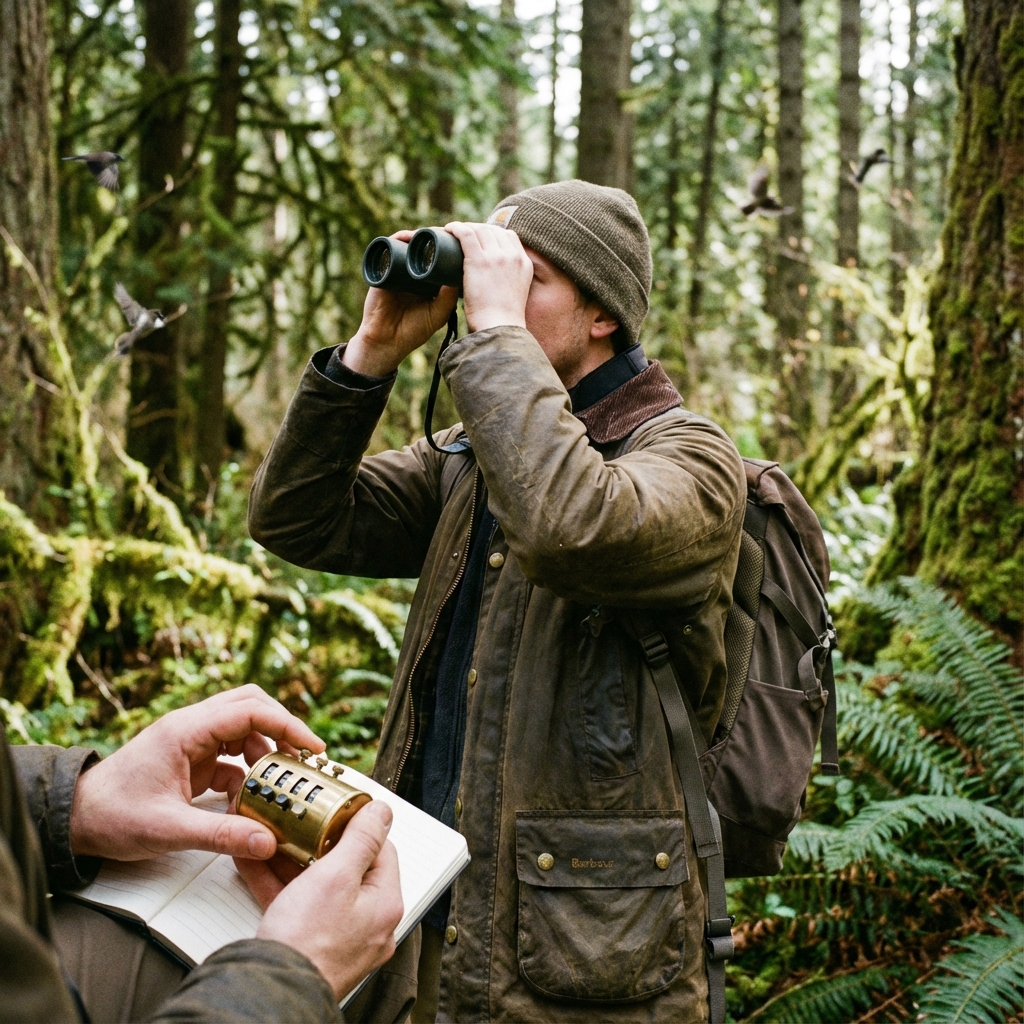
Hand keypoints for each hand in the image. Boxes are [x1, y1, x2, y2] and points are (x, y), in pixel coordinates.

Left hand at [69, 685, 324, 861]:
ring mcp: (191, 740)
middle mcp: (192, 726)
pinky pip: (231, 753)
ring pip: (243, 726)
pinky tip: (253, 797)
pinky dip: (248, 770)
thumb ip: (221, 835)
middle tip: (305, 755)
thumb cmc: (111, 817)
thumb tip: (268, 841)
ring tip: (283, 779)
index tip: (313, 748)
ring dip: (266, 748)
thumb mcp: (169, 830)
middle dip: (282, 727)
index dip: (287, 725)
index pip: (250, 710)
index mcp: (186, 730)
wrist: (75, 819)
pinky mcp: (191, 758)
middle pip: (251, 704)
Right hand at [238, 801, 403, 1000]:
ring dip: (297, 864)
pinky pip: (301, 908)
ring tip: (278, 843)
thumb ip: (361, 839)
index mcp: (385, 905)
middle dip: (323, 846)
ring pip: (322, 889)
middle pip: (351, 870)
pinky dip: (283, 887)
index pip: (382, 850)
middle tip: (306, 828)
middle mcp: (369, 925)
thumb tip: (382, 813)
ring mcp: (341, 939)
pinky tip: (259, 868)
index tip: (339, 815)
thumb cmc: (306, 943)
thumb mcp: (337, 875)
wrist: (270, 991)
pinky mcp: (313, 947)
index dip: (359, 827)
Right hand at [344, 230, 458, 376]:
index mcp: (427, 283)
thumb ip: (448, 298)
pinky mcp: (382, 272)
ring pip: (406, 247)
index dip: (446, 250)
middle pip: (422, 250)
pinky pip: (387, 251)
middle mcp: (412, 275)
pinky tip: (405, 237)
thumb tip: (458, 274)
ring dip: (415, 237)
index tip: (457, 242)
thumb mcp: (437, 314)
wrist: (387, 341)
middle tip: (444, 233)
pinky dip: (395, 241)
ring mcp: (397, 272)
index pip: (437, 261)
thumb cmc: (413, 332)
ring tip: (426, 234)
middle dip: (431, 240)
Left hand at [443, 222, 533, 332]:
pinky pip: (466, 234)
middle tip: (463, 236)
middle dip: (477, 229)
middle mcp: (512, 256)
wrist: (500, 328)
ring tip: (453, 233)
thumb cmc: (502, 321)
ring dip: (465, 227)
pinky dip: (456, 228)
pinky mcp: (479, 260)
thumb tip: (495, 283)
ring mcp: (496, 256)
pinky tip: (449, 229)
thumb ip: (510, 284)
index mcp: (524, 264)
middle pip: (493, 230)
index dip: (493, 234)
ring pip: (479, 229)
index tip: (481, 240)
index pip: (509, 236)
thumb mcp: (516, 297)